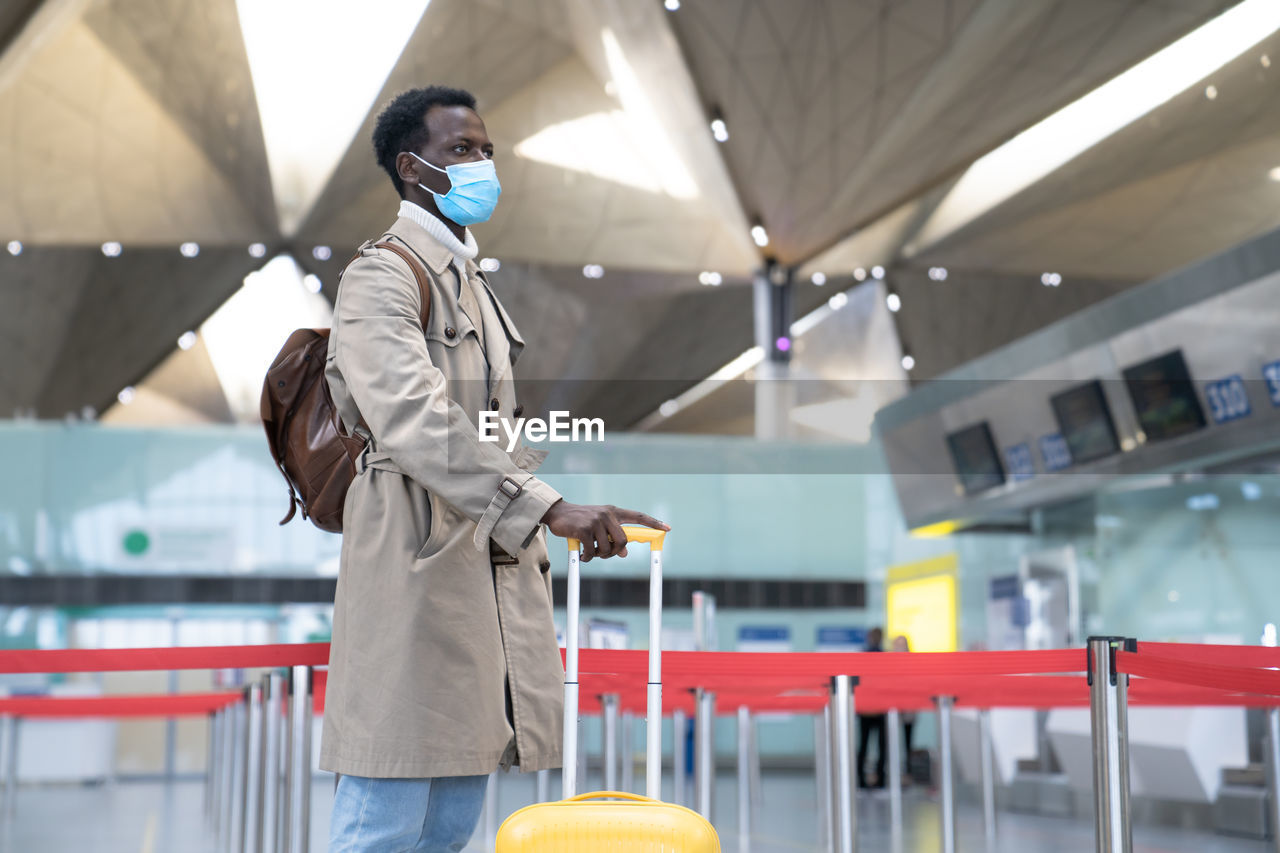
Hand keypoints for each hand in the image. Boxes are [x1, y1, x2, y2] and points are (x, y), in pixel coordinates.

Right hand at [540, 500, 668, 560]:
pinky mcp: (584, 529)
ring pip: (608, 548)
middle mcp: (607, 514)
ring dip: (599, 556)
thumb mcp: (599, 527)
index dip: (653, 523)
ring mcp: (596, 521)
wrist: (558, 513)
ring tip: (590, 553)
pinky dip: (588, 558)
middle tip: (605, 554)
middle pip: (623, 540)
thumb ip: (612, 537)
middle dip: (615, 552)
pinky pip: (592, 551)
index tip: (667, 528)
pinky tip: (582, 555)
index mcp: (613, 512)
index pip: (638, 516)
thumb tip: (624, 553)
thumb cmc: (580, 521)